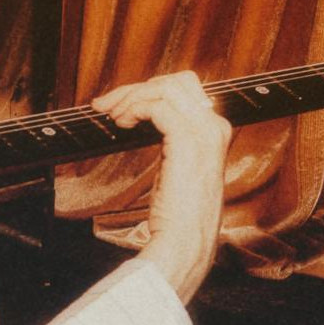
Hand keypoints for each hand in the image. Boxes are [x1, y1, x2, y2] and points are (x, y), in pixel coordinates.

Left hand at [90, 71, 231, 300]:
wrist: (185, 243)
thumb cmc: (178, 214)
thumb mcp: (178, 167)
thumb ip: (173, 139)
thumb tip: (144, 116)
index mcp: (216, 131)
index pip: (184, 90)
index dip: (149, 91)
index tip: (120, 106)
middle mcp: (216, 126)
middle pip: (175, 82)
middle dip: (136, 88)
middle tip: (107, 105)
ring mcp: (205, 132)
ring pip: (164, 89)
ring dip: (130, 97)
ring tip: (110, 115)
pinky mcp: (187, 141)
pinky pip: (156, 106)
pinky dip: (133, 108)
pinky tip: (120, 124)